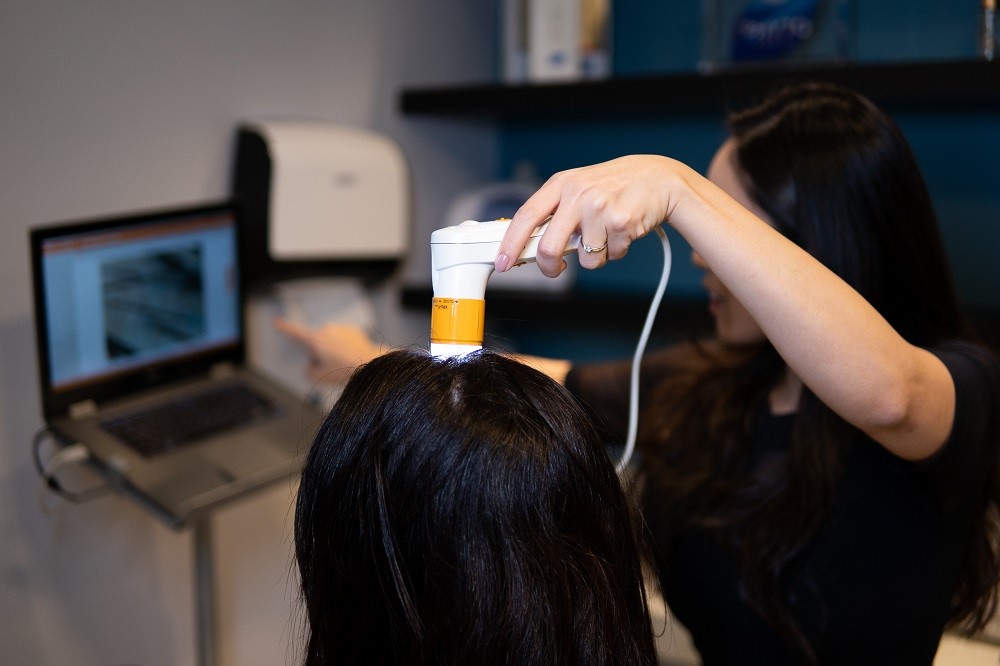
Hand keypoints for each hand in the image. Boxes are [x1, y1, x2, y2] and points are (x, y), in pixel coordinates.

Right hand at [273, 318, 379, 384]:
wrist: (371, 364)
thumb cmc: (343, 371)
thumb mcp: (318, 377)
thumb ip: (309, 370)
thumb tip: (312, 364)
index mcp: (315, 340)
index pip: (295, 333)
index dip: (284, 328)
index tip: (275, 321)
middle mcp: (327, 330)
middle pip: (316, 344)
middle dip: (320, 353)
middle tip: (331, 367)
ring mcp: (341, 328)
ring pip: (331, 342)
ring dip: (334, 350)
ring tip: (345, 364)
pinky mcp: (353, 330)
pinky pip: (344, 340)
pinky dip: (346, 347)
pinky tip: (353, 357)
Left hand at [495, 155, 682, 276]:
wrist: (657, 178)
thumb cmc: (613, 187)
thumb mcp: (578, 188)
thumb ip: (555, 212)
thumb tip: (528, 244)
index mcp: (561, 184)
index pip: (526, 216)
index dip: (511, 243)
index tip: (503, 262)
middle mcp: (577, 194)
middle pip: (549, 247)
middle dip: (549, 267)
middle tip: (555, 270)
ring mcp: (599, 208)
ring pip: (585, 258)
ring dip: (595, 256)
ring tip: (606, 234)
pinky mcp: (620, 222)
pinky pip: (610, 255)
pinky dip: (616, 251)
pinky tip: (623, 230)